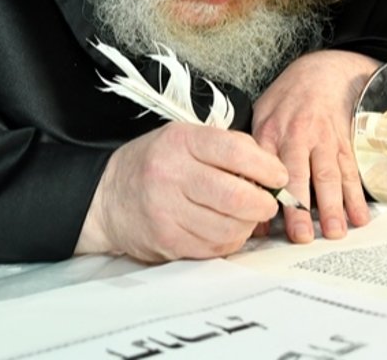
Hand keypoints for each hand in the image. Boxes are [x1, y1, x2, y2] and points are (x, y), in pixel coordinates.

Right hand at [76, 123, 284, 261]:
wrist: (107, 198)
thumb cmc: (154, 164)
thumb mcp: (185, 138)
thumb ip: (228, 147)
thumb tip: (271, 168)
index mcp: (180, 142)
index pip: (235, 152)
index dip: (266, 167)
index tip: (278, 176)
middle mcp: (171, 175)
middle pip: (235, 196)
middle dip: (263, 203)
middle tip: (268, 203)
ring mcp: (167, 212)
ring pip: (229, 227)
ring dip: (248, 225)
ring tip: (246, 216)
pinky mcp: (168, 241)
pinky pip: (215, 247)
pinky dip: (230, 240)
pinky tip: (226, 229)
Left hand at [251, 50, 376, 244]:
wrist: (321, 74)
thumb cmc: (285, 102)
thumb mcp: (259, 117)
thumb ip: (252, 155)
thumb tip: (242, 194)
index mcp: (270, 132)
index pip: (265, 167)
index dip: (264, 194)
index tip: (262, 222)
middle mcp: (297, 136)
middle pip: (298, 175)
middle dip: (300, 207)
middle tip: (302, 236)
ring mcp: (323, 140)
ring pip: (328, 176)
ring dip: (333, 206)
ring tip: (335, 231)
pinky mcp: (343, 144)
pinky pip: (350, 172)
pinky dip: (356, 196)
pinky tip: (359, 216)